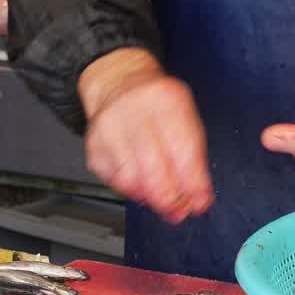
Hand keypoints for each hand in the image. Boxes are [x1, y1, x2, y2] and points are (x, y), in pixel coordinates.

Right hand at [78, 48, 213, 223]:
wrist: (119, 83)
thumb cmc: (158, 105)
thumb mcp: (186, 115)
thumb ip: (195, 155)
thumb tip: (199, 196)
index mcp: (165, 101)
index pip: (182, 150)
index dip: (193, 183)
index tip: (199, 203)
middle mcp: (134, 112)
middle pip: (154, 168)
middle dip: (170, 198)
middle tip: (180, 211)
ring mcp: (110, 130)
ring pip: (131, 179)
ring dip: (151, 199)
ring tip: (164, 204)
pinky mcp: (94, 146)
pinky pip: (114, 180)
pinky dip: (132, 192)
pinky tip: (143, 190)